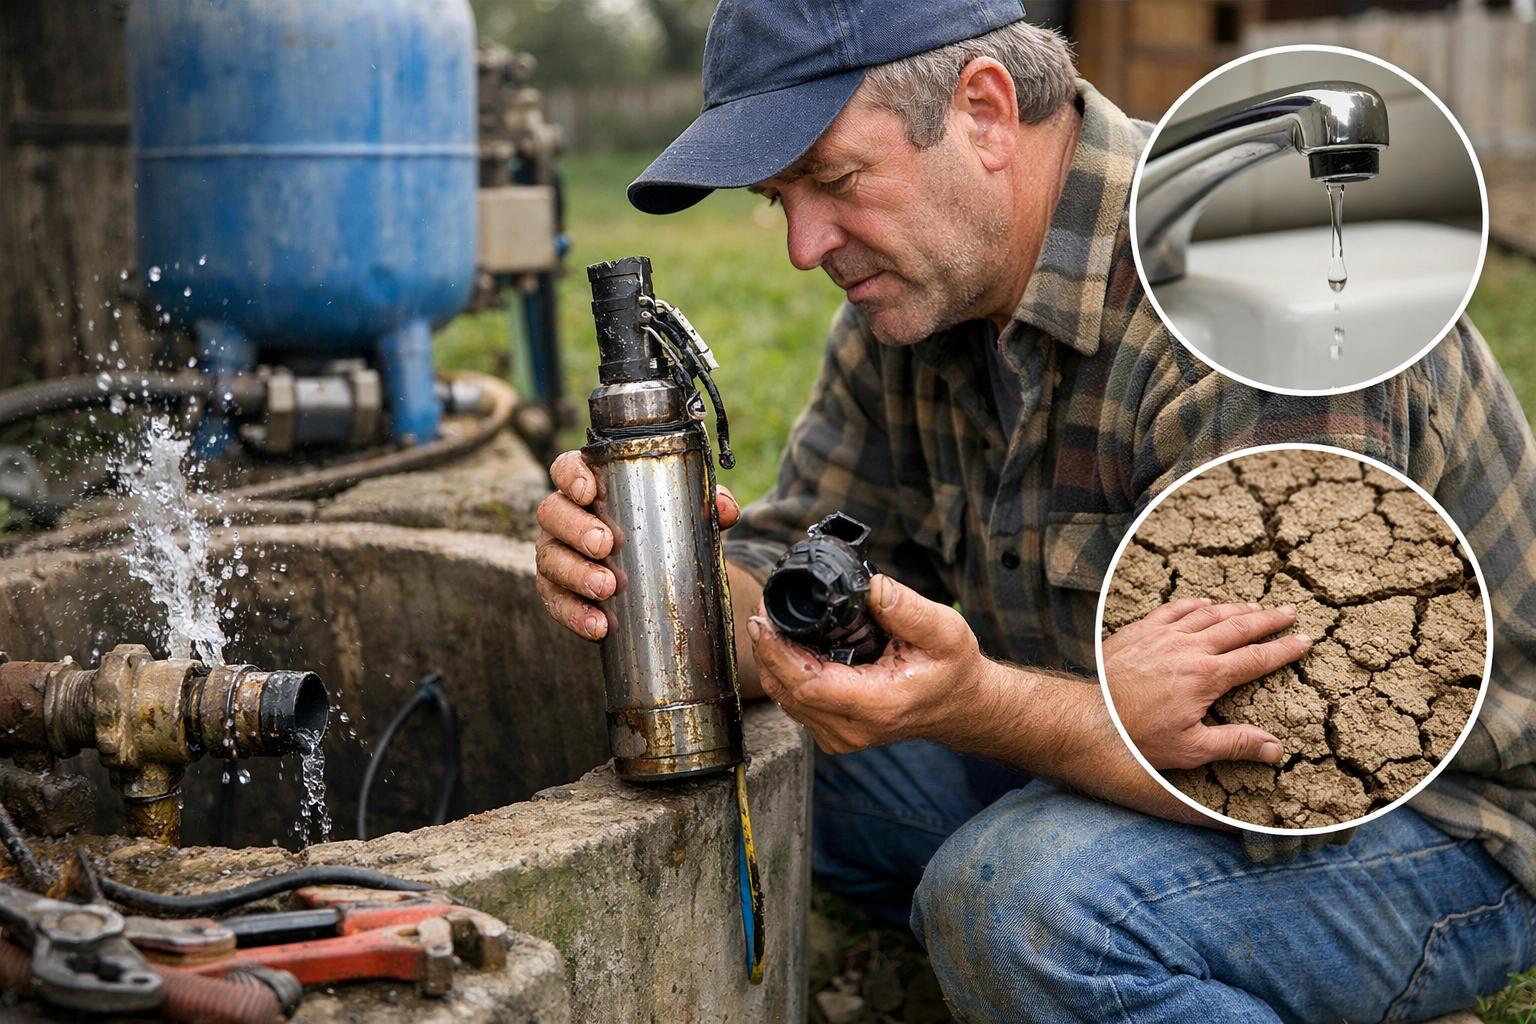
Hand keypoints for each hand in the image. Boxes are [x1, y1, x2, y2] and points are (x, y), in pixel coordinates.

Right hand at [534, 450, 739, 639]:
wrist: (661, 578)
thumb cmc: (664, 532)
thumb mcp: (687, 516)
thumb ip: (709, 505)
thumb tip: (725, 509)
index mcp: (590, 488)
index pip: (567, 469)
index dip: (571, 476)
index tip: (588, 490)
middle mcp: (565, 518)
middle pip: (553, 513)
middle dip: (576, 528)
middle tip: (605, 544)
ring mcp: (557, 556)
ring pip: (550, 559)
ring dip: (576, 574)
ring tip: (606, 588)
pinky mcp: (559, 593)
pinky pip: (557, 603)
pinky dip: (577, 615)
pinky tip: (599, 625)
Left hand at [745, 574, 987, 753]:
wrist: (959, 705)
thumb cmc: (952, 669)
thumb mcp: (945, 631)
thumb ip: (908, 609)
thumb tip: (871, 586)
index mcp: (878, 705)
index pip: (809, 684)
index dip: (779, 652)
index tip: (765, 620)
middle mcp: (852, 729)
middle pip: (788, 690)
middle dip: (769, 647)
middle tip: (765, 608)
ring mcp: (839, 736)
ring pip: (785, 697)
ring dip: (773, 658)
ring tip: (773, 619)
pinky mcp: (831, 732)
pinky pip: (794, 701)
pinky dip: (784, 670)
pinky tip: (788, 642)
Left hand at [1102, 598, 1312, 769]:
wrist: (1089, 715)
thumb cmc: (1138, 736)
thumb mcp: (1190, 749)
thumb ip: (1235, 744)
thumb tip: (1275, 749)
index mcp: (1207, 677)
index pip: (1256, 659)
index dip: (1283, 650)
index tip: (1304, 641)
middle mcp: (1189, 649)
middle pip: (1238, 627)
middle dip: (1267, 620)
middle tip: (1289, 612)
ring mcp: (1163, 635)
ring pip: (1208, 614)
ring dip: (1235, 609)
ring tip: (1255, 607)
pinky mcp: (1140, 630)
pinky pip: (1173, 609)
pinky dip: (1193, 604)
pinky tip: (1204, 602)